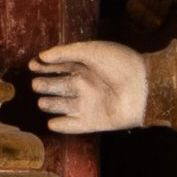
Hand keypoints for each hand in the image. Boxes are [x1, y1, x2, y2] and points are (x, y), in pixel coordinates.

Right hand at [31, 36, 150, 137]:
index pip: (59, 66)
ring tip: (42, 101)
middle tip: (36, 84)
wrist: (144, 87)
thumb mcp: (91, 50)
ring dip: (50, 104)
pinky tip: (52, 122)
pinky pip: (73, 125)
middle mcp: (85, 85)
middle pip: (58, 86)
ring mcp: (89, 104)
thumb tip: (42, 56)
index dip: (44, 66)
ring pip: (62, 105)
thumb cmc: (120, 63)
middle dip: (45, 85)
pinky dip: (62, 125)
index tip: (32, 65)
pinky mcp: (93, 122)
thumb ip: (65, 52)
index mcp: (85, 66)